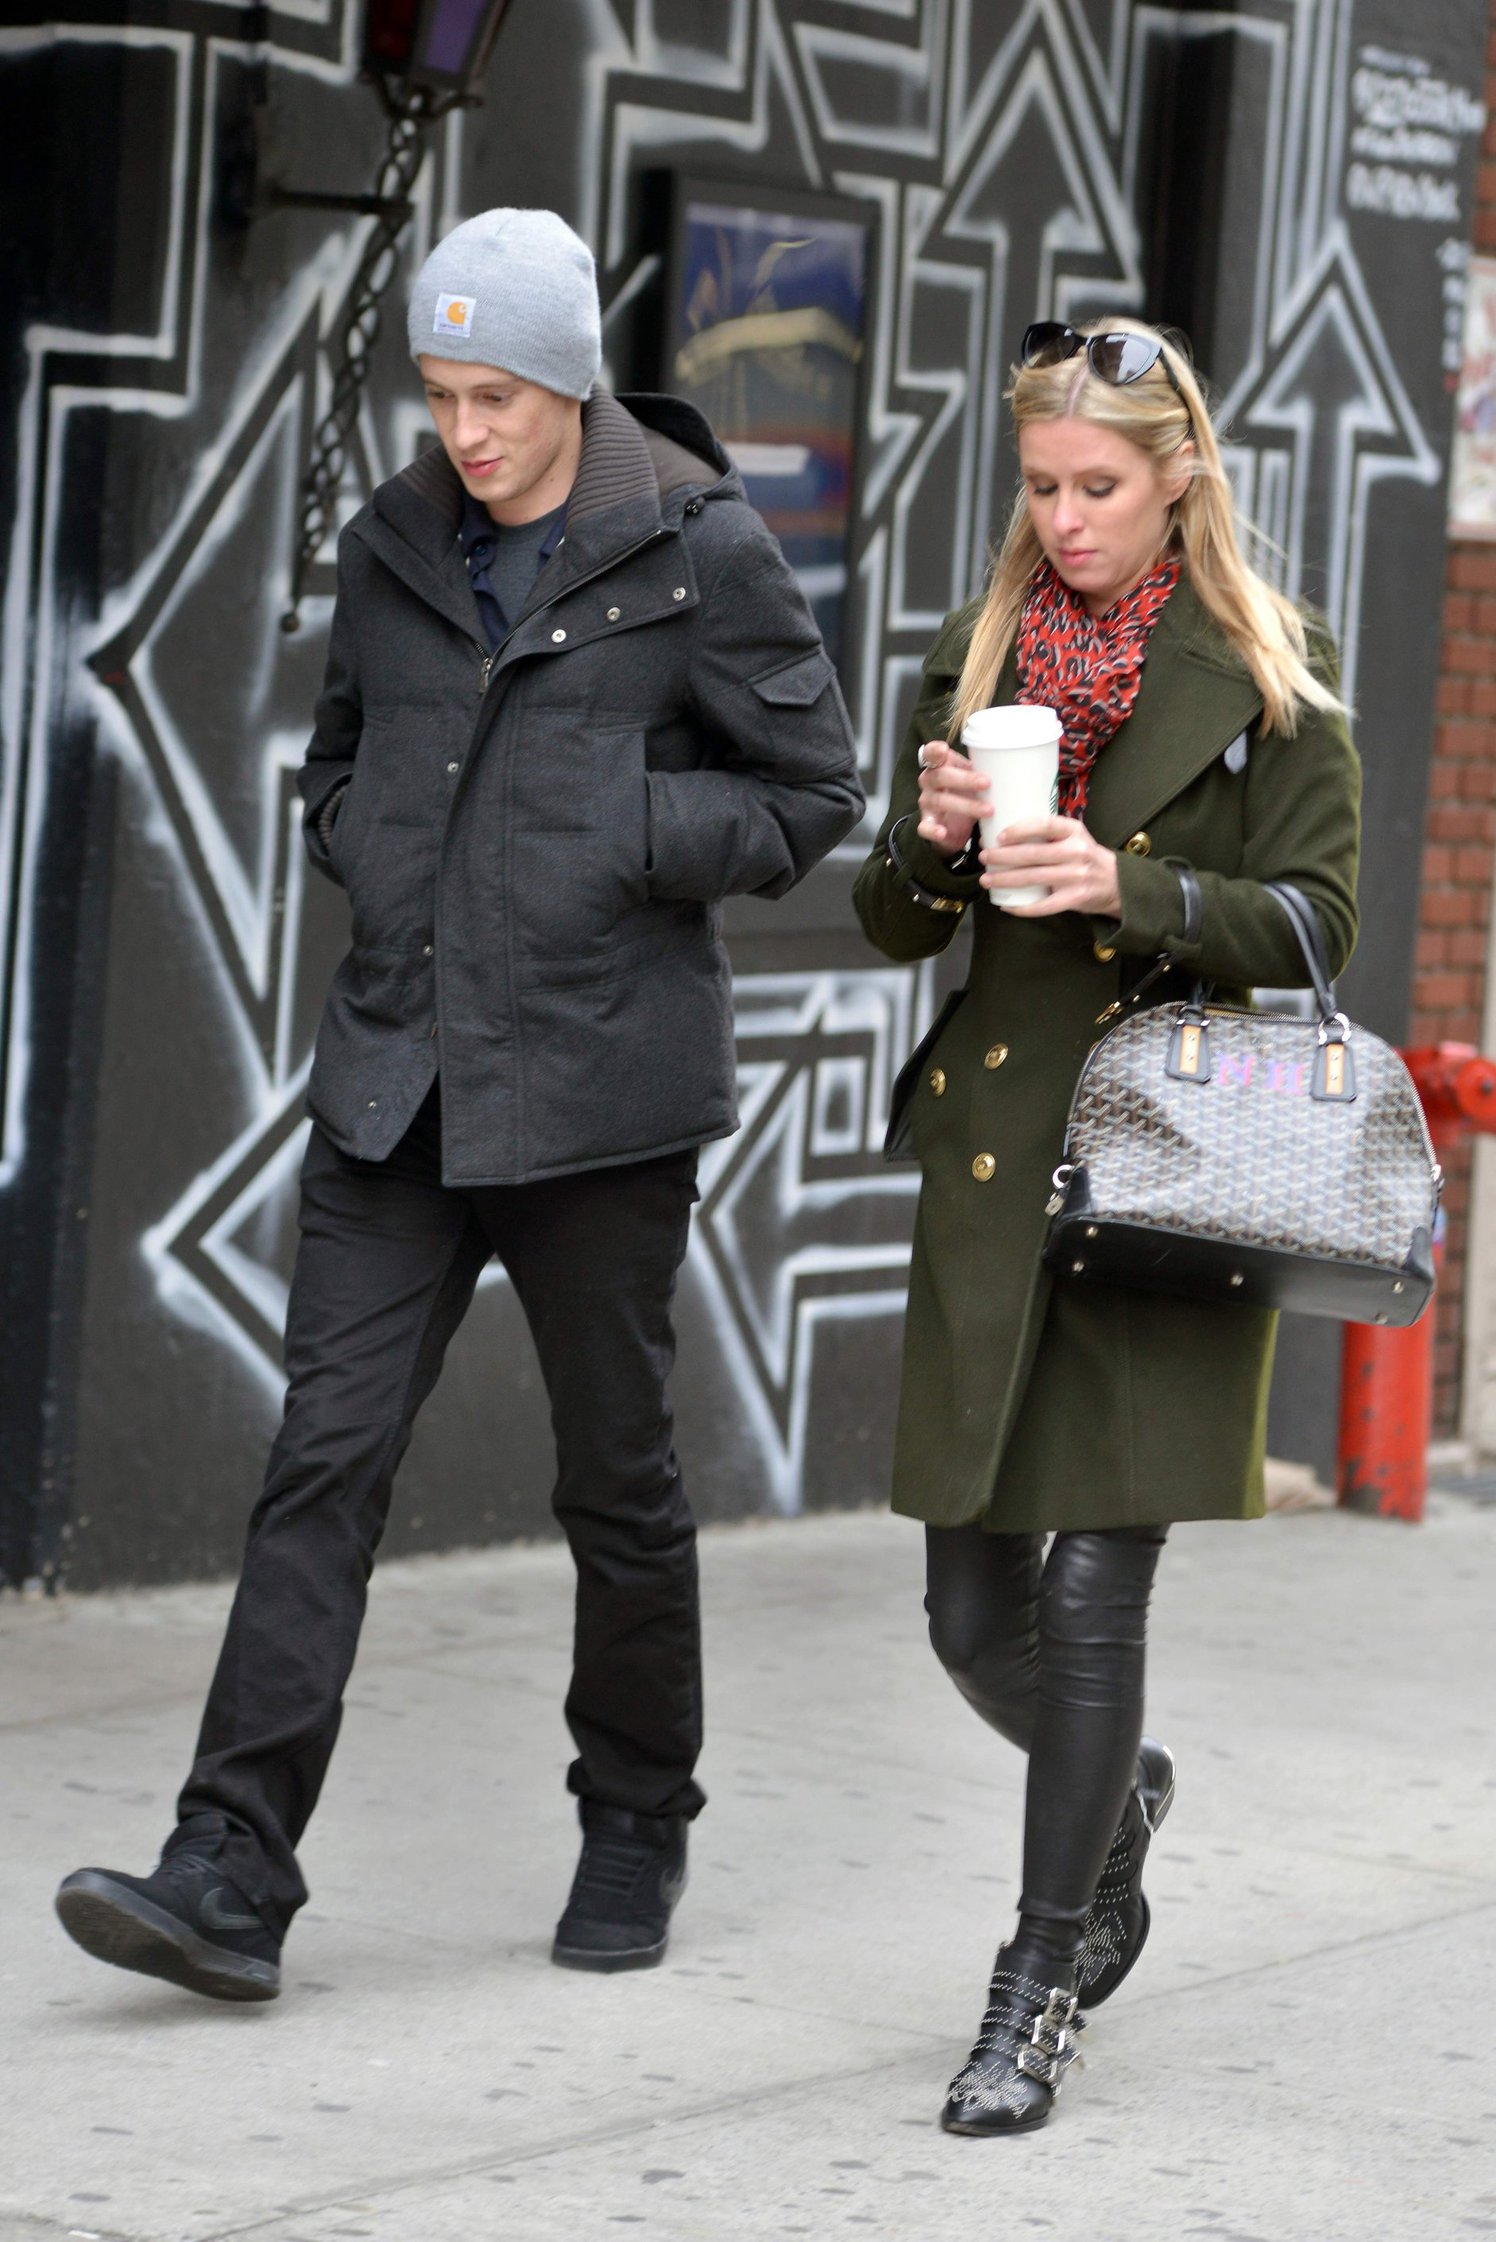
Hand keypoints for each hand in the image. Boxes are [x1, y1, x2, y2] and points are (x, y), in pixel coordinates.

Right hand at [915, 741, 990, 857]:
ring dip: (965, 805)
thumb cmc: (968, 792)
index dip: (935, 750)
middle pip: (941, 776)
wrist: (955, 824)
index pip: (931, 753)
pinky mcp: (927, 823)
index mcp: (941, 765)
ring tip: (988, 811)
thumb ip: (985, 768)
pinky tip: (943, 833)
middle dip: (965, 779)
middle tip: (987, 783)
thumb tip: (1023, 761)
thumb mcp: (974, 777)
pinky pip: (924, 827)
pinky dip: (933, 830)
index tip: (944, 750)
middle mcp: (930, 781)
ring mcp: (927, 802)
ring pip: (940, 801)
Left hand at [981, 815, 1121, 917]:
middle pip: (1033, 854)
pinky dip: (1022, 907)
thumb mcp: (1074, 837)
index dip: (1020, 829)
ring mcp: (1076, 876)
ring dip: (1005, 880)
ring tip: (987, 880)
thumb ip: (1049, 834)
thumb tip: (1005, 833)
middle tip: (984, 858)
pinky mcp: (1075, 899)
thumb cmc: (1085, 857)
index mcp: (1074, 831)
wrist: (1116, 882)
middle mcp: (1076, 852)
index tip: (1000, 836)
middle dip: (1003, 857)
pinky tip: (1007, 906)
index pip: (1045, 825)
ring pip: (1033, 878)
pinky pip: (1043, 905)